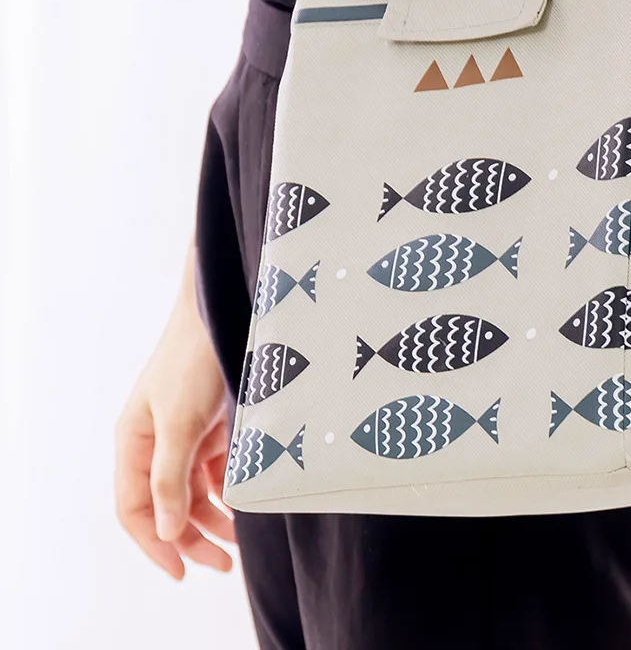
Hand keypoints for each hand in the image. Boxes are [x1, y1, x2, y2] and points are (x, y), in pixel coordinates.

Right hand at [115, 242, 236, 578]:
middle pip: (167, 506)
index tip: (182, 571)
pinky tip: (245, 507)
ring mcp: (186, 433)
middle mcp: (156, 441)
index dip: (156, 543)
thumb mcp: (179, 422)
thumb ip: (171, 477)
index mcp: (134, 441)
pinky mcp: (215, 424)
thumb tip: (168, 531)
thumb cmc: (193, 360)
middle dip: (190, 538)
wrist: (225, 311)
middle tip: (223, 565)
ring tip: (239, 545)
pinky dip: (228, 492)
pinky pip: (216, 470)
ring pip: (194, 491)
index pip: (135, 508)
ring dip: (212, 519)